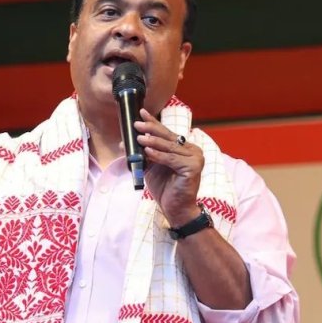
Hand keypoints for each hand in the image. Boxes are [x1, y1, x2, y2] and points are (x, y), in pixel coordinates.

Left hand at [135, 109, 203, 226]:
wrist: (176, 210)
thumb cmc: (166, 189)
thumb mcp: (153, 167)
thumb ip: (146, 153)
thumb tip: (126, 142)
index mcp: (185, 148)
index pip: (167, 133)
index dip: (154, 122)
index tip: (141, 112)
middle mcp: (193, 151)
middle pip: (168, 137)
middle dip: (151, 129)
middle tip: (137, 124)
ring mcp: (195, 158)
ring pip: (169, 147)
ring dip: (152, 141)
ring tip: (139, 137)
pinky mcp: (193, 168)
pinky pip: (171, 159)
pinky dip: (158, 155)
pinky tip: (147, 150)